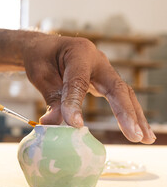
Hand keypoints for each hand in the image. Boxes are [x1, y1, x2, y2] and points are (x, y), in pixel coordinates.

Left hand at [23, 34, 155, 143]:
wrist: (45, 47)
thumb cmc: (41, 58)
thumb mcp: (40, 76)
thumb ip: (51, 98)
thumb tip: (51, 124)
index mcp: (78, 53)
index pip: (78, 81)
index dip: (76, 103)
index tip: (74, 125)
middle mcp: (97, 59)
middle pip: (116, 87)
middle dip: (126, 112)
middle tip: (135, 136)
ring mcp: (103, 69)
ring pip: (123, 93)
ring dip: (135, 116)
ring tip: (146, 138)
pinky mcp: (104, 80)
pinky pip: (119, 97)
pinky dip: (128, 113)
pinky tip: (137, 129)